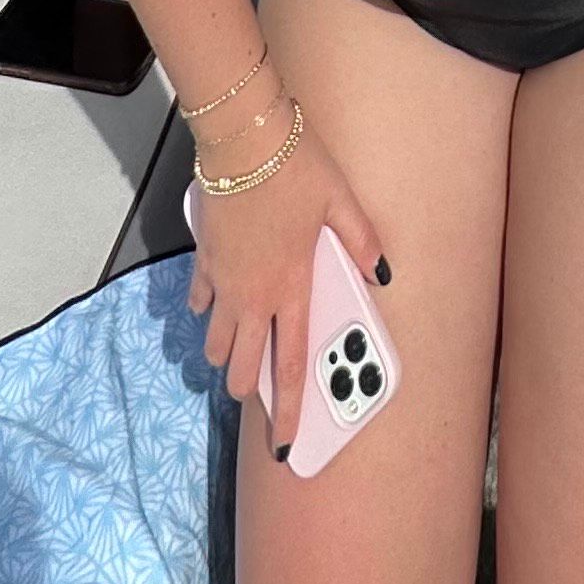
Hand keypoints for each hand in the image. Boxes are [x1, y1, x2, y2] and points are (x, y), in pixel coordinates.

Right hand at [184, 96, 387, 460]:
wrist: (243, 139)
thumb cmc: (297, 168)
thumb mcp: (341, 201)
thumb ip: (362, 242)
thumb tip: (382, 274)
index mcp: (290, 288)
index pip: (291, 365)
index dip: (289, 411)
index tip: (285, 445)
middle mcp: (252, 295)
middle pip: (243, 365)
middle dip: (249, 389)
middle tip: (256, 394)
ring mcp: (222, 281)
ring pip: (216, 340)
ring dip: (226, 352)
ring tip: (238, 350)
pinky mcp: (203, 259)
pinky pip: (200, 301)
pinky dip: (207, 311)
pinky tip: (215, 306)